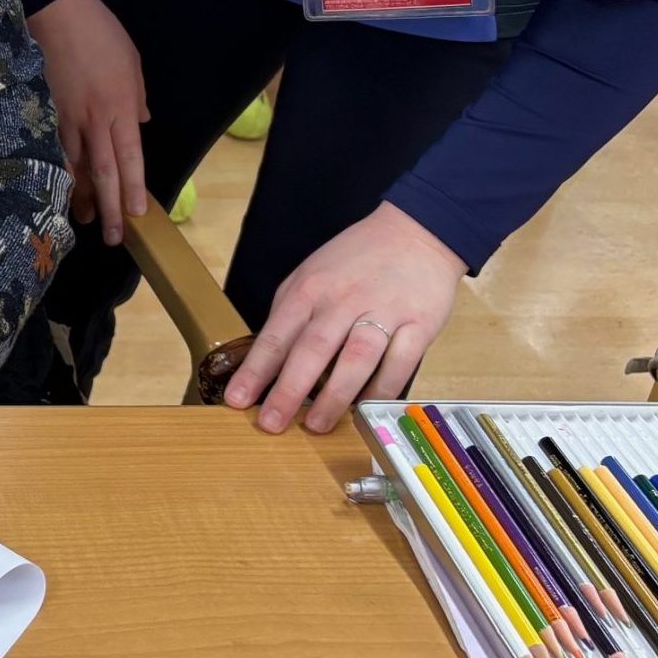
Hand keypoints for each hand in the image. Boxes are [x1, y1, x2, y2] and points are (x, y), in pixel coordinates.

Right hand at [27, 0, 147, 243]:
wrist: (59, 17)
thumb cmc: (102, 36)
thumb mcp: (133, 65)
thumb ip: (138, 98)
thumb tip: (141, 121)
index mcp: (122, 108)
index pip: (130, 158)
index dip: (133, 189)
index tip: (136, 215)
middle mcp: (96, 121)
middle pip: (104, 173)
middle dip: (109, 207)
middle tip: (112, 237)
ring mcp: (67, 120)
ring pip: (77, 168)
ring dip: (82, 197)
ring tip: (84, 220)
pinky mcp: (46, 114)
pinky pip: (56, 151)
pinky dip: (59, 173)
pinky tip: (58, 188)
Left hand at [223, 202, 464, 433]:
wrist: (415, 232)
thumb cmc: (356, 259)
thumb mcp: (311, 275)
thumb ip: (291, 314)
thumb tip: (268, 360)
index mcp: (310, 289)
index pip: (277, 334)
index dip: (256, 370)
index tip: (237, 400)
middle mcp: (343, 300)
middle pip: (312, 349)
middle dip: (288, 390)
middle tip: (271, 424)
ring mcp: (383, 311)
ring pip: (356, 358)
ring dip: (334, 396)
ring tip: (317, 425)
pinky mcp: (419, 323)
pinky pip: (400, 362)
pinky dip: (382, 389)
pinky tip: (367, 410)